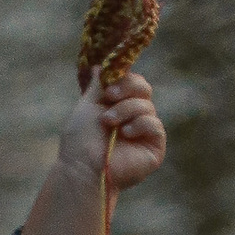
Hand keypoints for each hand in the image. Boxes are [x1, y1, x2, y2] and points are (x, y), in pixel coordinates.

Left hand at [57, 65, 165, 200]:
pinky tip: (125, 133)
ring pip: (146, 106)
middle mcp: (134, 118)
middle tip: (109, 97)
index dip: (124, 79)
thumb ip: (97, 85)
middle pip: (144, 89)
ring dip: (125, 110)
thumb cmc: (80, 141)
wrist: (82, 168)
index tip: (107, 86)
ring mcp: (145, 133)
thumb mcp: (88, 105)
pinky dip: (140, 124)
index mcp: (119, 107)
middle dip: (127, 89)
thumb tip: (99, 66)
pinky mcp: (154, 147)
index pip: (132, 82)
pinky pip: (154, 125)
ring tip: (108, 123)